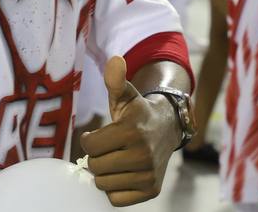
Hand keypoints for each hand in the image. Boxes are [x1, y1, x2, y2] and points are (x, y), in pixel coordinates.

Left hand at [80, 57, 177, 206]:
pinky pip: (116, 199)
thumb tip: (115, 59)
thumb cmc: (138, 112)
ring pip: (103, 184)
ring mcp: (148, 174)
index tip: (99, 136)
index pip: (90, 147)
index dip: (90, 141)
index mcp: (132, 130)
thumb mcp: (126, 94)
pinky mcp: (151, 190)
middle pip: (95, 167)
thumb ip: (116, 79)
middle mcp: (142, 154)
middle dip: (97, 158)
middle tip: (109, 149)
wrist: (167, 129)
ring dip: (105, 174)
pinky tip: (124, 174)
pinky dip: (115, 189)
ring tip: (116, 160)